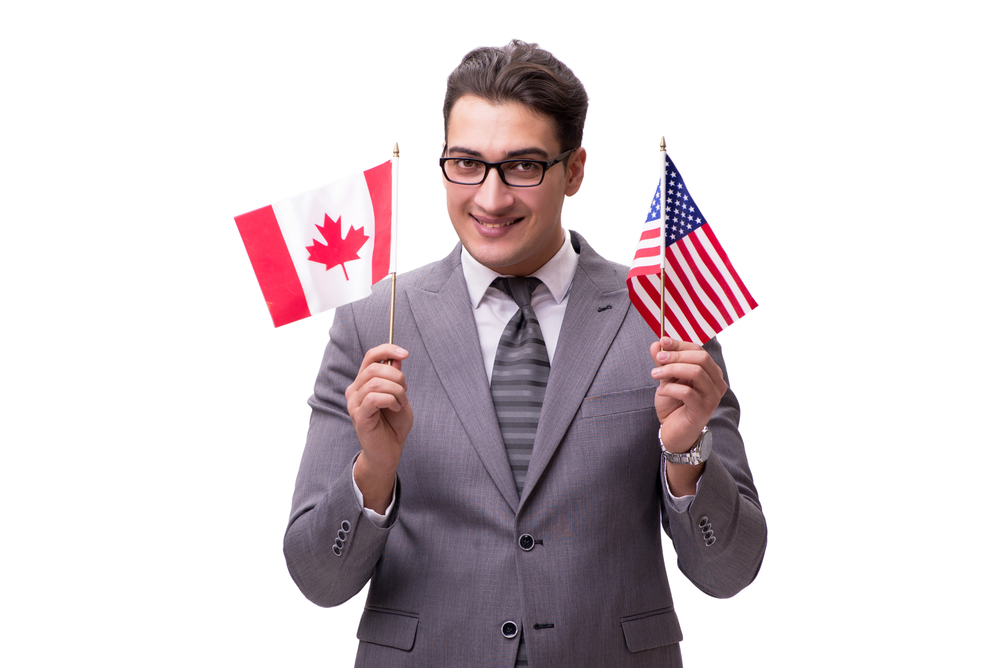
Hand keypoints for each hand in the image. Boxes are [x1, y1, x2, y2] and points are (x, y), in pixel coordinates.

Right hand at [346, 344, 412, 512]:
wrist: (389, 452)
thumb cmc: (394, 425)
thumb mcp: (400, 396)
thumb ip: (396, 377)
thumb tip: (397, 357)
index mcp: (363, 383)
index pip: (370, 356)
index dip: (387, 349)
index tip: (405, 353)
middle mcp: (355, 390)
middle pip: (375, 367)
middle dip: (397, 376)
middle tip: (404, 391)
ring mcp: (354, 403)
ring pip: (376, 382)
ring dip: (396, 390)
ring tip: (400, 402)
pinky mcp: (358, 415)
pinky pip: (374, 397)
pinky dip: (390, 400)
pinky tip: (395, 408)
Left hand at [649, 337, 726, 454]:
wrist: (673, 432)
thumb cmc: (673, 405)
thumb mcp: (666, 379)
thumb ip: (663, 362)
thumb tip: (657, 343)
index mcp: (711, 372)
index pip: (699, 350)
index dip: (680, 344)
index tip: (662, 342)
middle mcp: (717, 383)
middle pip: (701, 358)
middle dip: (677, 355)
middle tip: (658, 358)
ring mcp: (712, 397)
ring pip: (696, 372)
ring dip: (672, 369)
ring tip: (655, 374)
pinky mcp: (703, 410)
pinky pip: (687, 392)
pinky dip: (670, 388)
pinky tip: (661, 392)